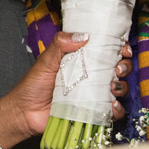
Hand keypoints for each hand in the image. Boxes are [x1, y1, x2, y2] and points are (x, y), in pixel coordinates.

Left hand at [0, 35, 132, 140]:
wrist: (25, 112)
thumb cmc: (33, 84)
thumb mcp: (45, 60)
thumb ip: (60, 44)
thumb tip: (83, 36)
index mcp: (81, 60)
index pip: (106, 51)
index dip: (119, 49)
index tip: (123, 50)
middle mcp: (90, 76)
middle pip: (118, 68)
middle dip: (123, 67)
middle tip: (117, 70)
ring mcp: (93, 95)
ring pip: (118, 88)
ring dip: (121, 87)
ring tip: (112, 88)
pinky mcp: (92, 112)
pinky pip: (112, 111)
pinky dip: (116, 109)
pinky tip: (111, 106)